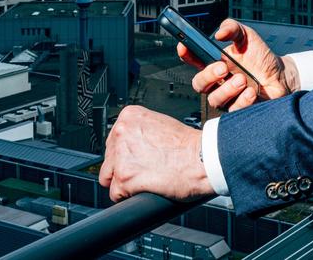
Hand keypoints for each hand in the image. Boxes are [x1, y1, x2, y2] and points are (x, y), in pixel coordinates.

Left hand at [98, 106, 214, 202]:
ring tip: (145, 181)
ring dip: (124, 183)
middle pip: (109, 159)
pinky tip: (145, 189)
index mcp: (130, 116)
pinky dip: (129, 197)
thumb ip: (141, 132)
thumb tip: (132, 146)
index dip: (125, 154)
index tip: (137, 159)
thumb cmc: (190, 145)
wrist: (204, 159)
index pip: (113, 140)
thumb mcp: (162, 125)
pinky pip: (115, 194)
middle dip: (123, 168)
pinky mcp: (125, 177)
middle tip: (145, 170)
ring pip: (109, 177)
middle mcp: (122, 132)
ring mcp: (121, 155)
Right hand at [177, 18, 298, 111]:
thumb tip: (219, 33)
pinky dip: (242, 100)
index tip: (184, 46)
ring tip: (242, 79)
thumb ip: (232, 28)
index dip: (185, 54)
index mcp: (214, 63)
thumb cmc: (260, 57)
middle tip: (223, 68)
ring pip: (214, 99)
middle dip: (208, 76)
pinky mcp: (239, 110)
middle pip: (199, 84)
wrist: (281, 76)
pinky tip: (251, 91)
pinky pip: (233, 110)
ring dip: (227, 89)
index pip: (193, 59)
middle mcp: (217, 82)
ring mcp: (227, 97)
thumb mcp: (247, 36)